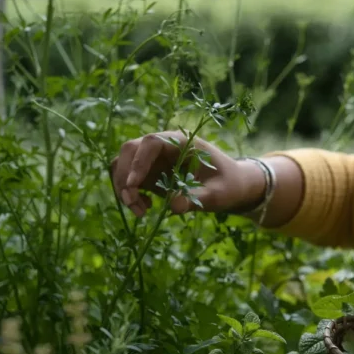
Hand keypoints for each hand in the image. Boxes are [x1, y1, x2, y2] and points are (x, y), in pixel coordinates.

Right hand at [111, 131, 252, 216]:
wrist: (230, 187)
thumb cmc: (228, 185)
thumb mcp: (218, 194)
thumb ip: (196, 198)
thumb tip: (174, 206)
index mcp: (182, 142)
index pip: (152, 142)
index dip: (139, 161)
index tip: (134, 184)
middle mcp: (164, 146)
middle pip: (130, 150)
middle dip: (124, 176)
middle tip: (133, 203)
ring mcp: (154, 159)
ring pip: (123, 164)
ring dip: (123, 187)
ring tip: (141, 211)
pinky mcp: (150, 173)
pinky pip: (128, 179)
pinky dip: (129, 194)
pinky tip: (145, 208)